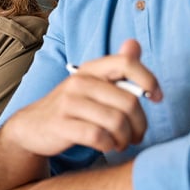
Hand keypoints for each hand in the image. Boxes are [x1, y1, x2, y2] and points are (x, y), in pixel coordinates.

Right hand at [4, 39, 161, 154]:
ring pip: (117, 122)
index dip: (149, 80)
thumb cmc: (71, 106)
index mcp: (90, 69)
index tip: (157, 97)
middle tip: (137, 135)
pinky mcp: (62, 125)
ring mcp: (69, 103)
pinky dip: (109, 145)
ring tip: (122, 142)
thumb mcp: (91, 84)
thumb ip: (116, 67)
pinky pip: (99, 137)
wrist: (32, 126)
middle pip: (129, 101)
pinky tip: (107, 146)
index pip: (126, 63)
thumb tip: (134, 44)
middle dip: (140, 124)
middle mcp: (79, 82)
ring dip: (125, 138)